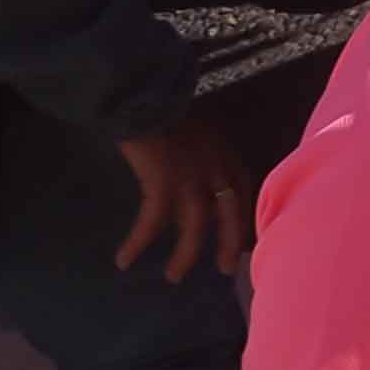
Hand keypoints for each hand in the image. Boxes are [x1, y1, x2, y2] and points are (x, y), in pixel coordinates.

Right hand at [113, 100, 261, 283]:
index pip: (243, 193)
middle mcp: (217, 169)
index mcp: (226, 155)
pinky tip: (125, 259)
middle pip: (229, 216)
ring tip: (173, 276)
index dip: (243, 218)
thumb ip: (201, 153)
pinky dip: (138, 242)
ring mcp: (192, 178)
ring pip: (195, 228)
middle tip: (227, 269)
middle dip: (230, 245)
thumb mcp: (196, 131)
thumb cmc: (164, 108)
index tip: (244, 238)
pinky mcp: (163, 184)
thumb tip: (193, 174)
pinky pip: (152, 223)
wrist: (144, 93)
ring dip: (185, 256)